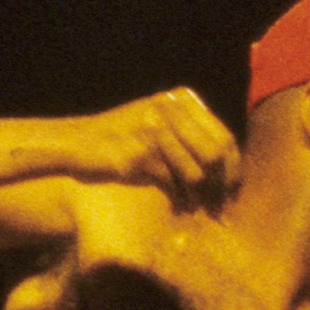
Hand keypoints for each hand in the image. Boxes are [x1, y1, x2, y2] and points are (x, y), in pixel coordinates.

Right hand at [74, 88, 237, 211]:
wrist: (76, 143)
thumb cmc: (120, 137)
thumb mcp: (156, 120)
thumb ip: (189, 130)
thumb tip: (230, 163)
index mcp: (181, 99)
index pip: (223, 136)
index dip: (234, 168)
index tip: (233, 192)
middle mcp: (171, 110)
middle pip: (216, 154)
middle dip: (224, 185)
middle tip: (223, 208)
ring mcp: (156, 131)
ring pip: (197, 172)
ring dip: (202, 198)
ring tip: (199, 210)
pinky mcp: (141, 155)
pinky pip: (174, 184)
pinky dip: (181, 200)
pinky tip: (180, 208)